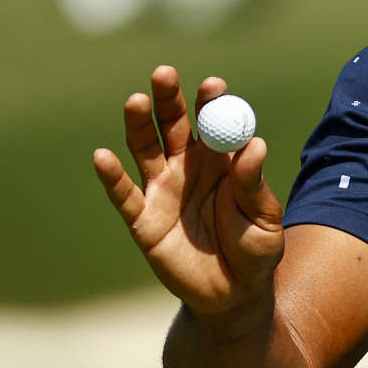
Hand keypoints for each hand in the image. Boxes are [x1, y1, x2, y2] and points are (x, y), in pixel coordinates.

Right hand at [92, 65, 284, 317]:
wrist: (234, 294)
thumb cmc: (256, 250)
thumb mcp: (264, 219)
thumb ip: (253, 185)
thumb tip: (255, 145)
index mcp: (221, 161)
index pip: (213, 122)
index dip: (210, 101)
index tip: (213, 84)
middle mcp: (187, 168)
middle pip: (172, 125)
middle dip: (168, 99)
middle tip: (165, 74)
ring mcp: (162, 191)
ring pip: (144, 149)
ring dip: (138, 125)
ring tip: (136, 100)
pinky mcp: (142, 219)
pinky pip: (124, 195)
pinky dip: (111, 176)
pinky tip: (102, 156)